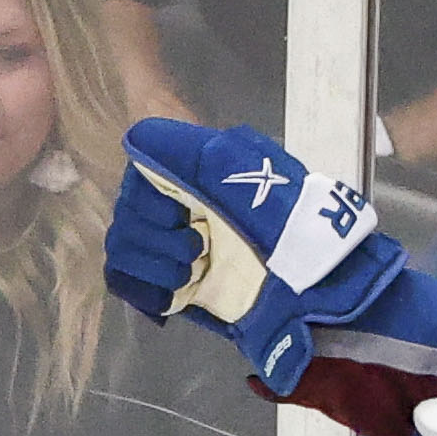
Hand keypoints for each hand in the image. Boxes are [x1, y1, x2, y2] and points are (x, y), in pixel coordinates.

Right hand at [106, 117, 396, 390]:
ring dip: (152, 263)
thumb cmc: (287, 230)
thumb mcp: (245, 173)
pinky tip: (173, 296)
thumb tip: (140, 139)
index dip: (150, 198)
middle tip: (198, 251)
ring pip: (122, 246)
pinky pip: (127, 282)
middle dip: (154, 235)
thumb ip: (191, 151)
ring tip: (191, 273)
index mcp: (199, 171)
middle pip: (126, 211)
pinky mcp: (178, 289)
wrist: (313, 296)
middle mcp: (184, 204)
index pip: (138, 170)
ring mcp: (178, 247)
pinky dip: (144, 289)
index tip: (185, 215)